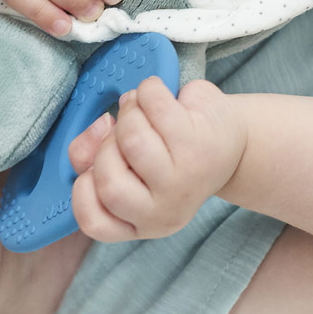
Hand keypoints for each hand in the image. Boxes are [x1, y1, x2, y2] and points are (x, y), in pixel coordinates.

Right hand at [68, 78, 247, 241]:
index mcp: (139, 223)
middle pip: (109, 181)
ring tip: (141, 109)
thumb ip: (90, 155)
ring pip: (131, 140)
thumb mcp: (123, 164)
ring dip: (129, 113)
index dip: (85, 186)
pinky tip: (157, 93)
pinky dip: (149, 90)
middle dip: (106, 145)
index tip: (97, 165)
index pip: (94, 221)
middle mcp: (163, 213)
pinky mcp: (198, 147)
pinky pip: (155, 107)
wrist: (228, 142)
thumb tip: (99, 127)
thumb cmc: (168, 151)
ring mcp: (183, 182)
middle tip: (123, 132)